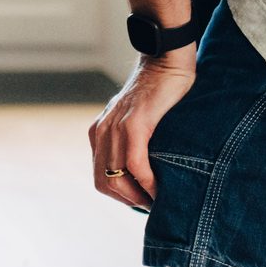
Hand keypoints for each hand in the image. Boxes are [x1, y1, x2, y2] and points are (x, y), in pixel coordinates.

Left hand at [89, 49, 195, 208]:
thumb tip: (147, 173)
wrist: (166, 59)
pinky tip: (159, 189)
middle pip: (103, 182)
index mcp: (99, 133)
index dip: (120, 196)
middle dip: (127, 200)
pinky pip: (134, 163)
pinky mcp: (133, 123)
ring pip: (116, 177)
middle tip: (151, 207)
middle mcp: (102, 132)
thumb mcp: (138, 120)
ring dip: (137, 196)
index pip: (100, 177)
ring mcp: (115, 128)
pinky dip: (146, 182)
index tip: (142, 202)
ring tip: (157, 202)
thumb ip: (134, 142)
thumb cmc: (161, 92)